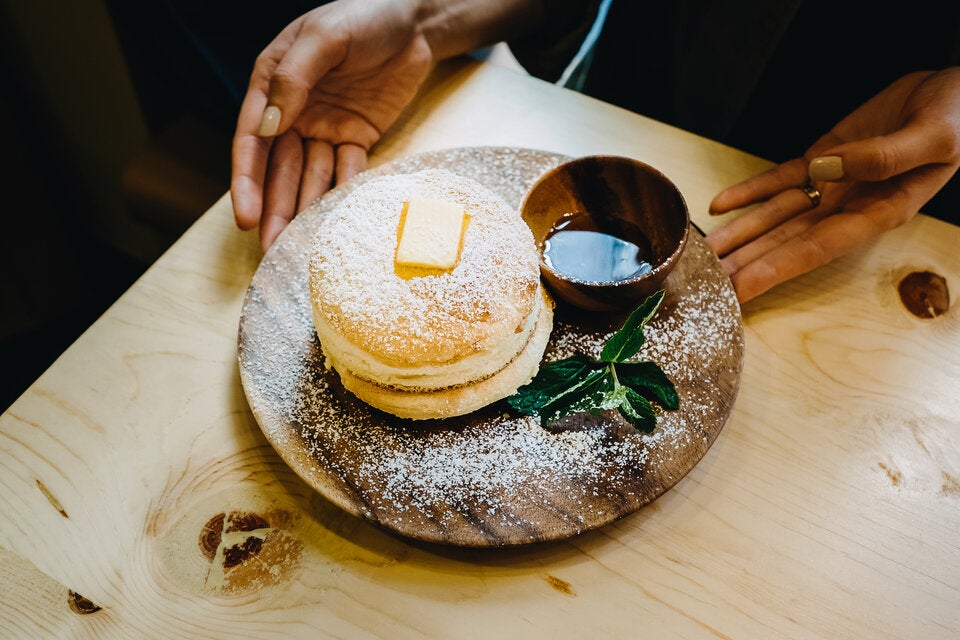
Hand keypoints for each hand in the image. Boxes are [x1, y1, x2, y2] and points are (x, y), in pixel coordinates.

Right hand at [231, 0, 433, 250]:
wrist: (416, 23)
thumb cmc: (366, 15)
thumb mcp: (326, 37)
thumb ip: (295, 78)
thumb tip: (269, 127)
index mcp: (272, 83)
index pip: (253, 139)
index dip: (246, 180)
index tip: (246, 215)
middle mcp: (294, 110)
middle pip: (279, 167)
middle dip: (274, 208)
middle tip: (271, 248)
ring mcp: (326, 126)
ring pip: (310, 176)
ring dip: (304, 210)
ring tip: (298, 247)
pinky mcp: (357, 137)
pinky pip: (347, 172)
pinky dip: (342, 195)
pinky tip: (336, 224)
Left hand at [706, 67, 959, 302]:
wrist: (956, 92)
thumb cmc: (956, 119)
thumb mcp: (934, 138)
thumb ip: (885, 157)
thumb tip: (829, 167)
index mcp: (879, 213)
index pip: (815, 251)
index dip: (774, 271)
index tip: (740, 290)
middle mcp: (848, 208)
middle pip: (785, 243)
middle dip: (745, 264)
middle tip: (705, 283)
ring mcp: (831, 186)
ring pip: (775, 216)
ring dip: (739, 234)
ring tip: (702, 252)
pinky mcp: (822, 159)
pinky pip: (779, 179)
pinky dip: (749, 191)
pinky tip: (720, 205)